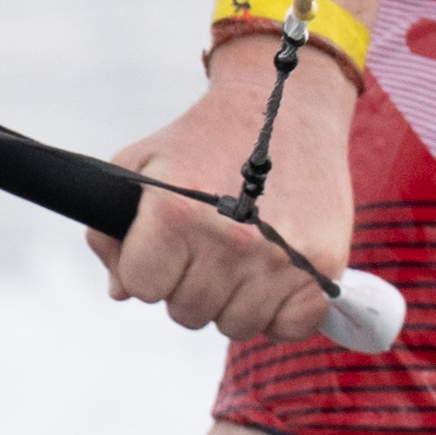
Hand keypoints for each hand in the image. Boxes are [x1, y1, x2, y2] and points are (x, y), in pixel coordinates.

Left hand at [96, 42, 364, 346]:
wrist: (285, 106)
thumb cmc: (206, 138)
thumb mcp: (143, 163)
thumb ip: (113, 230)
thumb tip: (121, 292)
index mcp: (175, 215)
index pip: (142, 287)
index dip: (148, 266)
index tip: (167, 243)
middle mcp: (228, 242)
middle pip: (187, 313)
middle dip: (188, 284)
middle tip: (206, 246)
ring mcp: (280, 258)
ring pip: (236, 327)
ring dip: (232, 301)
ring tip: (239, 257)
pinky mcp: (323, 267)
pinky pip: (291, 328)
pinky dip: (281, 313)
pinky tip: (274, 275)